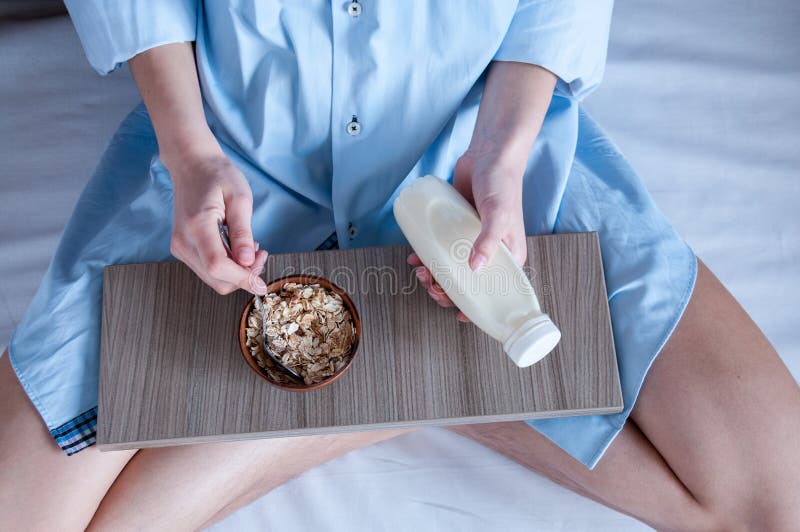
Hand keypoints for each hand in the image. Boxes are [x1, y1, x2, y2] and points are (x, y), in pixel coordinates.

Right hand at [168, 153, 268, 294]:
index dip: (243, 278)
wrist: (191, 165)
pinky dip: (226, 267)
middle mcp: (183, 241)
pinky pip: (207, 270)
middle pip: (216, 279)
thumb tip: (247, 262)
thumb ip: (243, 232)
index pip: (218, 266)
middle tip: (260, 254)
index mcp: (197, 226)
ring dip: (236, 272)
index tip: (263, 281)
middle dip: (243, 276)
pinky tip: (235, 248)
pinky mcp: (181, 249)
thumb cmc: (218, 176)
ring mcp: (180, 247)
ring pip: (212, 278)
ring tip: (248, 247)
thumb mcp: (239, 198)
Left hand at [409, 148, 527, 321]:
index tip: (457, 314)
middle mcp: (489, 254)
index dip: (475, 307)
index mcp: (507, 258)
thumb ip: (488, 240)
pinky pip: (439, 249)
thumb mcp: (499, 214)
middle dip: (445, 291)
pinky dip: (426, 256)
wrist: (488, 154)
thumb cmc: (502, 184)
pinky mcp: (454, 229)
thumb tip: (475, 268)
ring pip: (450, 269)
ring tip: (420, 271)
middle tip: (430, 284)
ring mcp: (469, 242)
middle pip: (466, 284)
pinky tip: (414, 257)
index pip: (492, 293)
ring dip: (433, 277)